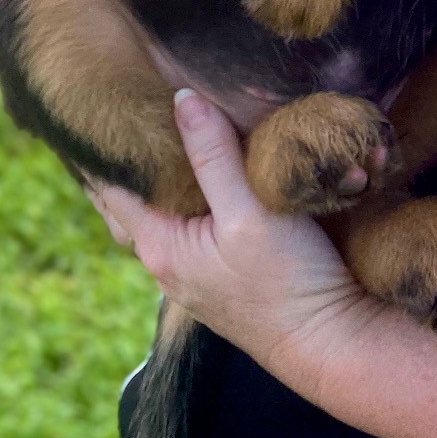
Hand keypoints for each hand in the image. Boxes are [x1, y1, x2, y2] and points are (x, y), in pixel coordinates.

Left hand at [89, 91, 370, 382]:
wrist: (327, 339)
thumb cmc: (288, 279)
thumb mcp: (250, 210)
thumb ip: (213, 156)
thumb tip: (181, 98)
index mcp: (160, 245)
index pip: (112, 185)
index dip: (109, 144)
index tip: (111, 103)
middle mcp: (166, 260)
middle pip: (133, 198)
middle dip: (131, 157)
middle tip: (136, 106)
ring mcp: (192, 269)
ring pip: (163, 209)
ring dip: (163, 174)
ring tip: (168, 127)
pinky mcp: (220, 270)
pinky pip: (190, 221)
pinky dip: (189, 191)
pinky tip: (208, 169)